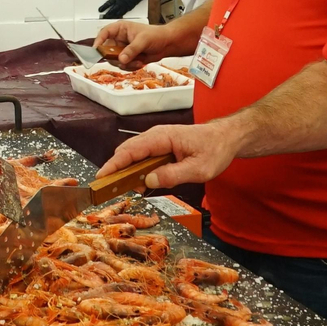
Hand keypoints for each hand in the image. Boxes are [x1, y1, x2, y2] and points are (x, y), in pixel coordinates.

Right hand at [94, 121, 238, 188]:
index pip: (132, 150)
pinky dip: (136, 170)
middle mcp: (156, 135)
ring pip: (132, 155)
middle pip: (127, 151)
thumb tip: (149, 180)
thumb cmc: (214, 149)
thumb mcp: (198, 169)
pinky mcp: (159, 146)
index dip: (114, 164)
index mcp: (163, 137)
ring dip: (126, 171)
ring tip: (127, 188)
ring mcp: (156, 140)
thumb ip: (173, 175)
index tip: (101, 177)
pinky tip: (141, 183)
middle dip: (116, 170)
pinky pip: (141, 157)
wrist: (225, 138)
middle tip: (109, 189)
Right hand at [96, 20, 171, 69]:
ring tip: (137, 61)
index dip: (98, 41)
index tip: (97, 50)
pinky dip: (131, 67)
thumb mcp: (143, 40)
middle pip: (107, 50)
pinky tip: (140, 62)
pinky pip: (123, 66)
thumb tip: (122, 58)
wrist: (166, 44)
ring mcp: (123, 50)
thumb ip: (132, 49)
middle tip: (124, 60)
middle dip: (116, 58)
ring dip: (126, 64)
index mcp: (120, 29)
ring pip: (115, 61)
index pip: (104, 33)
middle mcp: (119, 39)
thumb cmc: (156, 35)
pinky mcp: (127, 58)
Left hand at [99, 0, 149, 18]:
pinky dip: (119, 15)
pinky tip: (117, 17)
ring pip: (117, 13)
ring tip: (108, 19)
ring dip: (112, 16)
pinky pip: (123, 13)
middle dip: (107, 14)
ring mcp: (125, 6)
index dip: (104, 7)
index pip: (109, 3)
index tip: (100, 10)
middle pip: (112, 10)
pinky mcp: (129, 8)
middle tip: (103, 17)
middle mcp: (120, 3)